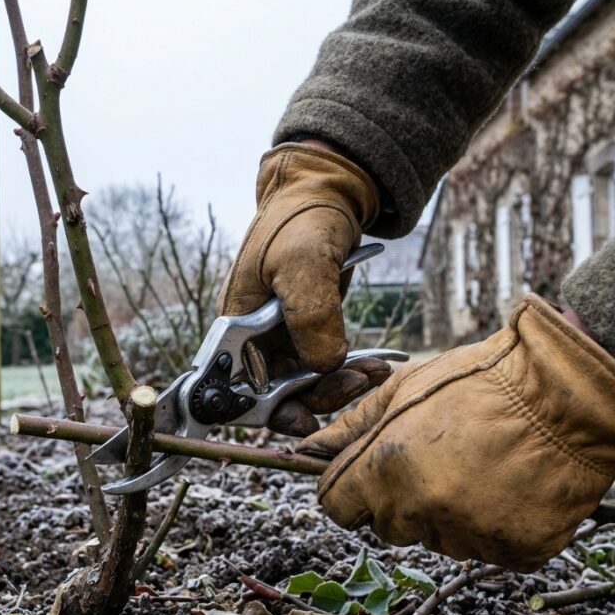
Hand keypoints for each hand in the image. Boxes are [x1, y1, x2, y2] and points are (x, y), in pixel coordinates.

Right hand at [217, 142, 388, 434]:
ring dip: (339, 387)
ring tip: (374, 371)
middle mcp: (254, 339)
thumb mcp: (303, 261)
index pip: (239, 387)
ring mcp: (282, 339)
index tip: (302, 421)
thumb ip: (310, 314)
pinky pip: (325, 369)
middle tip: (355, 383)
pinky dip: (350, 373)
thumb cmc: (301, 218)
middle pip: (276, 395)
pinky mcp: (309, 334)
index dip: (266, 410)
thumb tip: (323, 366)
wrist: (327, 193)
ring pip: (306, 387)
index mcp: (236, 324)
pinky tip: (377, 365)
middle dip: (317, 398)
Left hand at [296, 294, 614, 570]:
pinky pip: (488, 550)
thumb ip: (351, 425)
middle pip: (387, 526)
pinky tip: (511, 486)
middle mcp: (423, 509)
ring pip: (438, 539)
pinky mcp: (516, 550)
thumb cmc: (485, 379)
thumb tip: (308, 448)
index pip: (337, 507)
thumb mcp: (406, 387)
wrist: (570, 393)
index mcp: (387, 469)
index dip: (348, 489)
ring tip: (483, 465)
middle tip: (440, 458)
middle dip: (401, 499)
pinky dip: (496, 526)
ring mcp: (472, 535)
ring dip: (449, 513)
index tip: (366, 475)